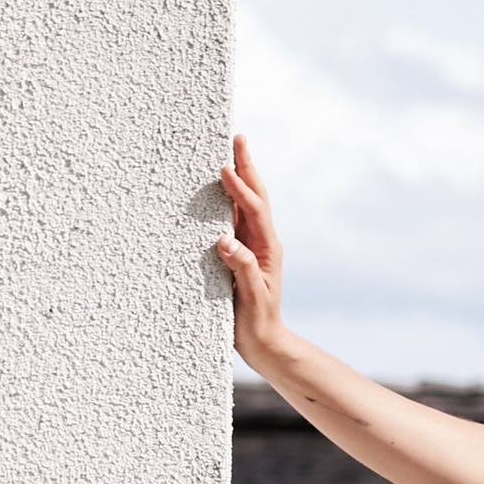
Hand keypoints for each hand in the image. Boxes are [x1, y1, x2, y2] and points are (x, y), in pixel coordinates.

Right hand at [216, 135, 287, 371]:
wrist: (265, 345)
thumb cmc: (258, 325)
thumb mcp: (251, 299)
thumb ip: (242, 269)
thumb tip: (224, 239)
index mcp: (267, 249)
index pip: (253, 210)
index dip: (240, 188)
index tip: (225, 167)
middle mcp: (261, 243)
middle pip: (254, 197)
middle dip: (246, 167)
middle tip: (237, 139)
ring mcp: (252, 248)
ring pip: (244, 205)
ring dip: (238, 179)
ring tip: (228, 154)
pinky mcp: (241, 256)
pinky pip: (234, 221)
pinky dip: (226, 202)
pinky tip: (216, 192)